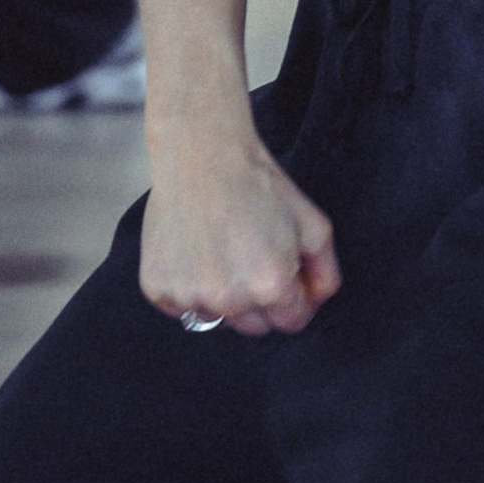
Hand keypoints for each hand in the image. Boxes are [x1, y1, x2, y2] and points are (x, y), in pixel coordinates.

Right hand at [141, 124, 340, 336]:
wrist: (202, 155)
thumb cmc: (259, 186)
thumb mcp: (314, 225)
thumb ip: (326, 273)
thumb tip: (316, 303)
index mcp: (270, 287)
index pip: (292, 323)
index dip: (294, 299)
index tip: (284, 275)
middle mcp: (229, 300)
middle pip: (255, 327)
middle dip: (261, 302)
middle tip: (251, 259)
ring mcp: (189, 296)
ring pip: (217, 317)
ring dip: (223, 295)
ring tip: (220, 251)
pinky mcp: (157, 288)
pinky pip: (181, 306)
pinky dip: (188, 286)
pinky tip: (194, 251)